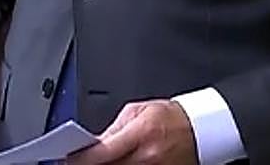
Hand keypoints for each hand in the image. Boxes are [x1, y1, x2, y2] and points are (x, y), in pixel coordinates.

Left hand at [70, 100, 196, 164]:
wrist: (201, 130)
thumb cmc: (170, 117)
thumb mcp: (140, 110)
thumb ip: (114, 127)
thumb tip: (93, 143)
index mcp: (141, 133)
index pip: (102, 153)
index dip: (80, 159)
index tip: (68, 158)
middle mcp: (147, 157)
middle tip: (75, 162)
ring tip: (94, 162)